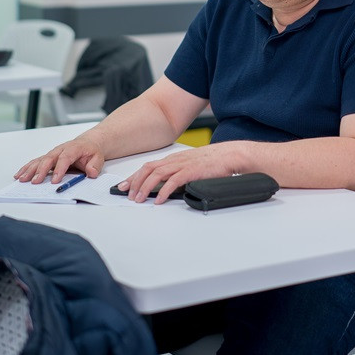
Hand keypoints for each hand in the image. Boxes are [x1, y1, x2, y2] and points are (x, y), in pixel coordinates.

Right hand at [14, 138, 104, 185]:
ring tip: (22, 179)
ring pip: (39, 160)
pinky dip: (27, 168)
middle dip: (41, 171)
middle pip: (49, 159)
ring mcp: (53, 153)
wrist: (87, 143)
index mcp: (73, 148)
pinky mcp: (48, 158)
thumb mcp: (98, 157)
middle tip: (36, 182)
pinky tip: (19, 175)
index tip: (55, 180)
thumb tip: (91, 173)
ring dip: (30, 170)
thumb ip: (95, 165)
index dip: (59, 169)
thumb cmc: (90, 151)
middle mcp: (60, 150)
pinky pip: (35, 162)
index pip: (65, 158)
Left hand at [117, 143, 238, 203]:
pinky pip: (173, 181)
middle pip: (148, 169)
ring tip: (139, 199)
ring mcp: (183, 164)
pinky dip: (163, 191)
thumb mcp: (191, 166)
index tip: (124, 185)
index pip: (149, 166)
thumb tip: (167, 188)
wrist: (230, 155)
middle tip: (127, 194)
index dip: (134, 176)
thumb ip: (179, 174)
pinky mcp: (192, 171)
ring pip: (157, 174)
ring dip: (145, 187)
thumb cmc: (214, 162)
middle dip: (135, 182)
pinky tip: (159, 200)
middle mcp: (176, 160)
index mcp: (174, 159)